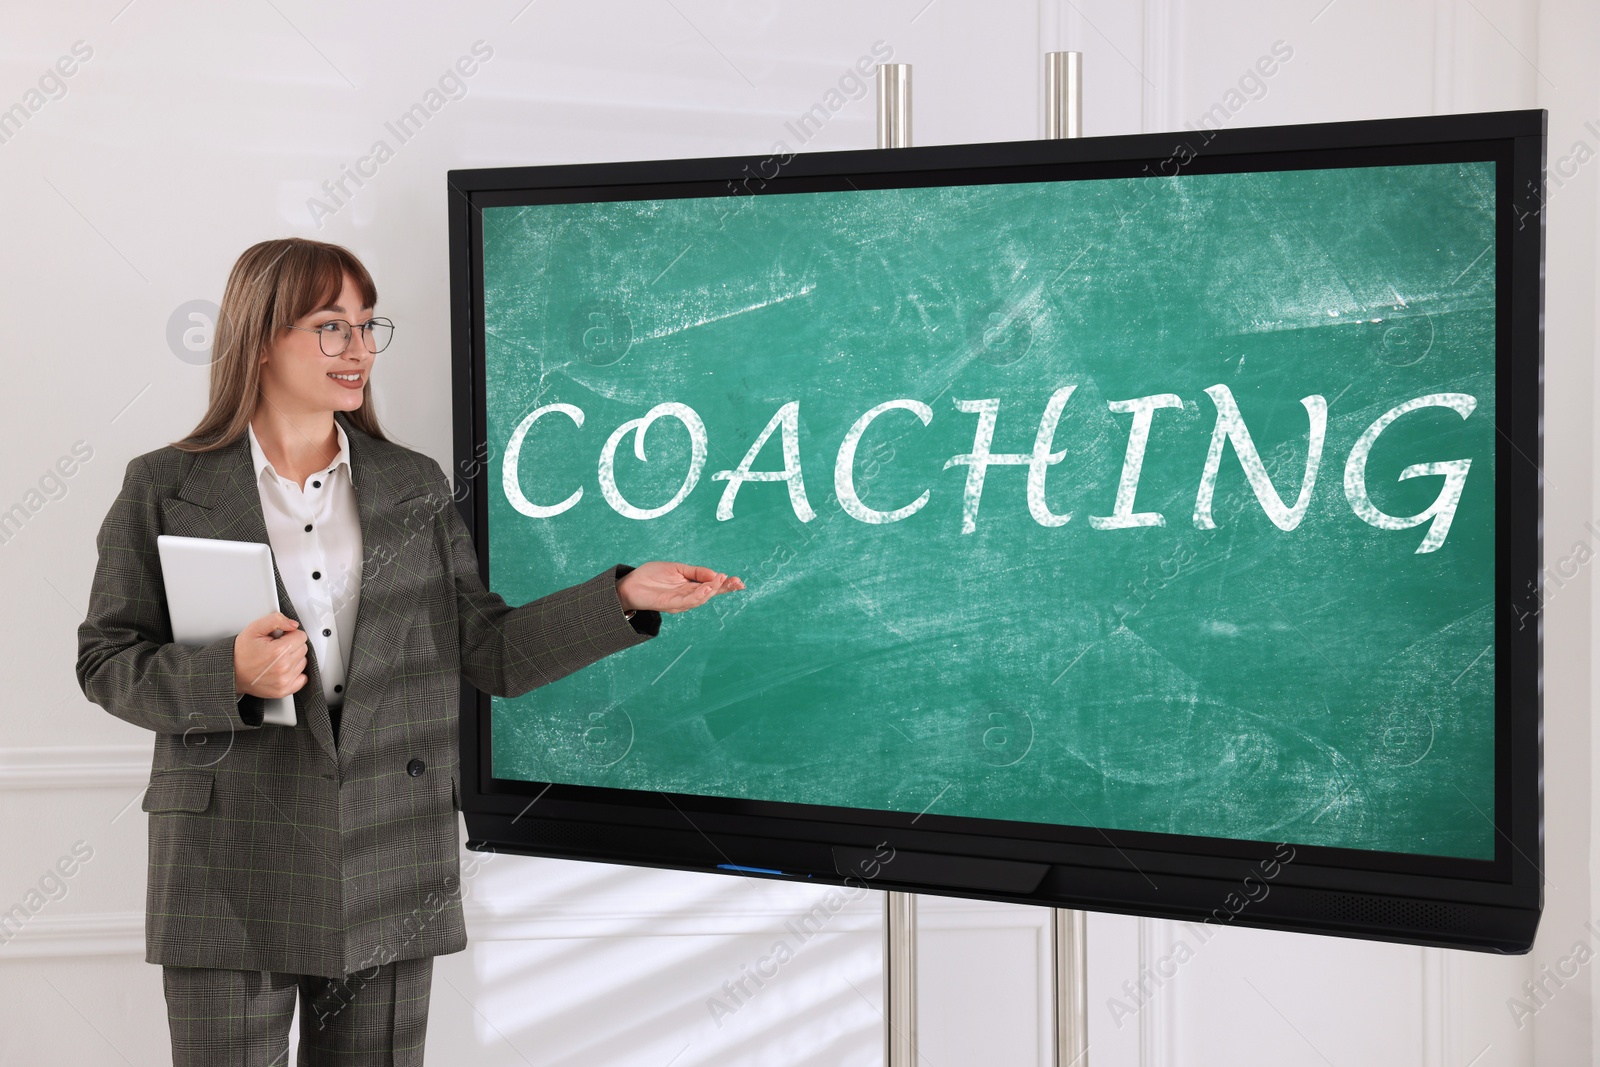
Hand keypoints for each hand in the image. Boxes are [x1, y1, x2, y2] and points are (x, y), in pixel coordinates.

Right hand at [234, 611, 307, 698]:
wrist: (231, 672)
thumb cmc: (241, 652)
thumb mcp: (254, 628)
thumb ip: (276, 620)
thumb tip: (293, 624)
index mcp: (278, 651)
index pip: (301, 636)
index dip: (290, 634)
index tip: (280, 638)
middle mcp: (283, 667)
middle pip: (303, 649)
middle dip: (292, 645)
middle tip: (276, 648)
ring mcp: (284, 681)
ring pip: (303, 662)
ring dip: (293, 659)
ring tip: (276, 659)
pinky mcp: (284, 690)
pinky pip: (303, 679)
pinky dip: (296, 673)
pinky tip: (283, 669)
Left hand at [616, 562, 745, 614]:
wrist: (630, 584)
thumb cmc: (652, 576)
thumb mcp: (677, 569)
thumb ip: (696, 572)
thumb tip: (716, 574)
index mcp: (691, 586)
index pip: (712, 586)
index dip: (726, 584)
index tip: (739, 581)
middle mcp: (688, 596)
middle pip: (710, 593)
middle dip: (724, 588)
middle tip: (738, 583)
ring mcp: (680, 602)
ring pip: (700, 598)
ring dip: (712, 590)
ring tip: (721, 581)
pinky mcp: (669, 605)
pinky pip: (687, 602)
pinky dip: (698, 596)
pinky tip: (707, 589)